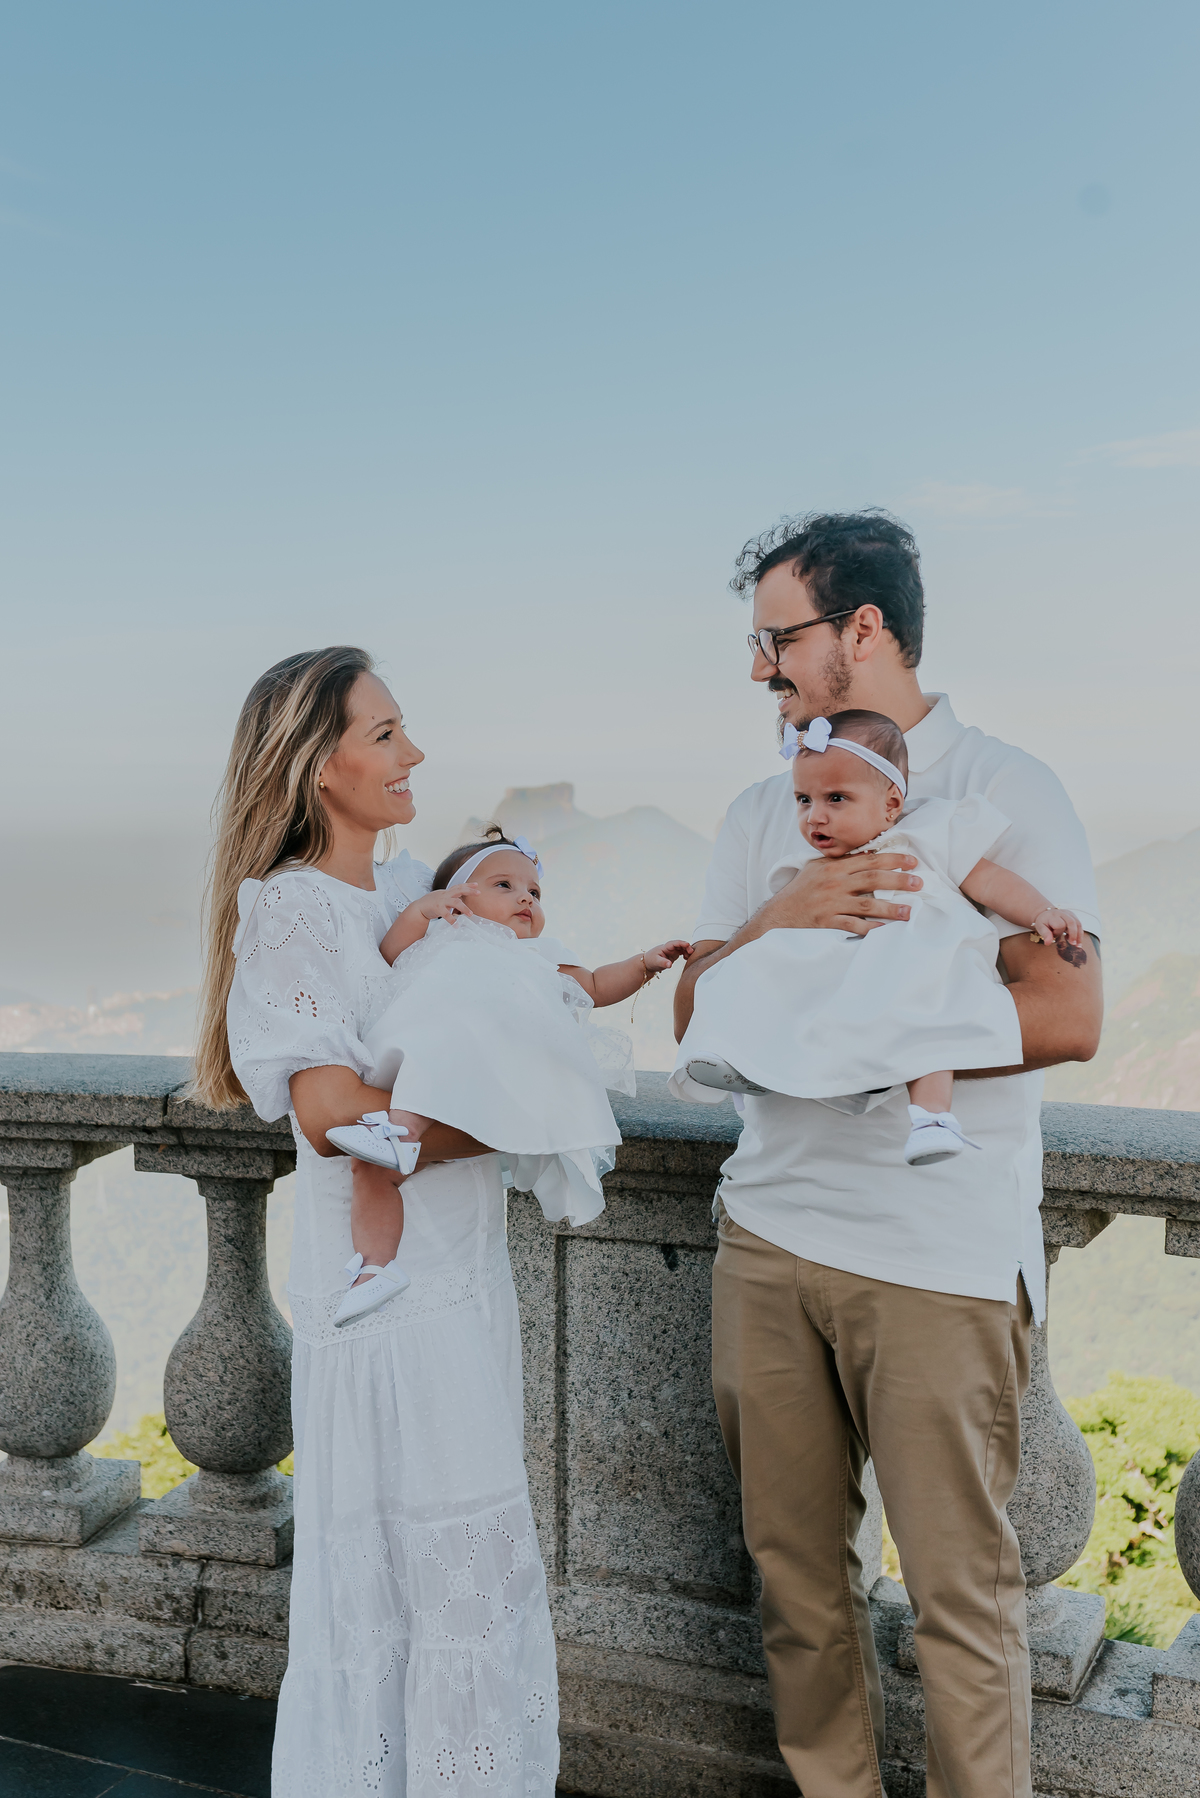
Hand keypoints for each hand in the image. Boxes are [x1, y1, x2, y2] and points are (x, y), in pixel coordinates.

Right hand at [409, 883, 478, 925]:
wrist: (418, 908)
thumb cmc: (431, 904)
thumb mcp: (442, 898)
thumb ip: (450, 899)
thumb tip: (460, 904)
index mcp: (446, 892)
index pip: (458, 886)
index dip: (467, 885)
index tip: (476, 884)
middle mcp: (445, 894)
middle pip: (459, 890)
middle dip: (469, 891)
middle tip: (479, 893)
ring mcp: (441, 901)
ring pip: (456, 902)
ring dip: (464, 908)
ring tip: (470, 914)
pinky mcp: (437, 908)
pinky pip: (446, 915)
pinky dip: (452, 920)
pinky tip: (456, 925)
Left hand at [642, 938, 693, 973]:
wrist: (648, 963)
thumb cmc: (651, 961)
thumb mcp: (657, 962)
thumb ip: (664, 963)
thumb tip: (670, 965)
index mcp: (665, 947)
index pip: (675, 943)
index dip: (682, 943)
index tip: (688, 944)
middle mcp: (670, 947)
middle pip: (680, 944)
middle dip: (687, 947)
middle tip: (691, 953)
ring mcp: (672, 951)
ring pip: (682, 948)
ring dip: (687, 950)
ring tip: (689, 957)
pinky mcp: (674, 955)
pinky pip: (682, 952)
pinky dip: (686, 954)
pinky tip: (687, 958)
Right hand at [765, 853, 921, 937]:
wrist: (777, 915)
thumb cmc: (799, 891)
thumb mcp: (816, 868)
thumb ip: (840, 862)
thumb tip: (867, 854)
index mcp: (833, 868)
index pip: (868, 860)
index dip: (892, 859)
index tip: (912, 861)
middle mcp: (834, 884)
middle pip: (872, 879)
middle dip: (898, 880)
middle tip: (919, 882)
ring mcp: (831, 904)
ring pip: (867, 905)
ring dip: (891, 908)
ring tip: (910, 911)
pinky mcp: (827, 922)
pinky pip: (853, 926)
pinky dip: (870, 928)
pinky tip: (885, 929)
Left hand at [1030, 906, 1082, 948]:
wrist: (1046, 914)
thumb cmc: (1044, 922)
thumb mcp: (1040, 928)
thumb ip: (1045, 934)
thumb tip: (1048, 943)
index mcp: (1054, 915)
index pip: (1060, 924)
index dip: (1058, 932)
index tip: (1054, 935)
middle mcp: (1063, 913)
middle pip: (1072, 922)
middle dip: (1073, 934)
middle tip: (1073, 944)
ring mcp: (1070, 914)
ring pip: (1078, 923)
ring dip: (1079, 935)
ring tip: (1078, 945)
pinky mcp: (1074, 916)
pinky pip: (1079, 925)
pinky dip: (1079, 934)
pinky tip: (1077, 941)